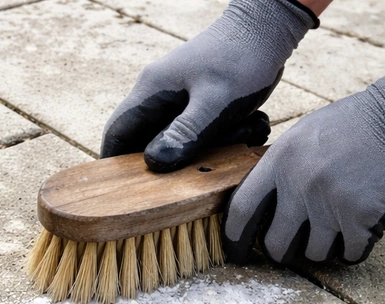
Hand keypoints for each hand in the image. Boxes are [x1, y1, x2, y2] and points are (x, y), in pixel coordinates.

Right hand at [101, 0, 316, 171]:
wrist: (268, 29)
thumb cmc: (240, 59)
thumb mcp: (215, 102)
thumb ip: (186, 133)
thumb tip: (154, 164)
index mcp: (152, 92)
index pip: (118, 133)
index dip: (116, 165)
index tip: (124, 193)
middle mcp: (161, 95)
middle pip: (155, 142)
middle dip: (185, 158)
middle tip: (218, 157)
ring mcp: (183, 98)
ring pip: (187, 140)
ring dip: (217, 146)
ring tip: (245, 131)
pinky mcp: (204, 103)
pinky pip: (209, 132)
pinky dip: (231, 137)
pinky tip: (253, 126)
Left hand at [223, 54, 384, 265]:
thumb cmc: (355, 125)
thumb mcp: (305, 135)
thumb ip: (282, 167)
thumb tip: (267, 203)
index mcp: (281, 161)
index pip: (243, 209)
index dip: (234, 237)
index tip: (236, 252)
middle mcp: (299, 186)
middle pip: (276, 244)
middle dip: (284, 252)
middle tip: (295, 247)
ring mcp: (329, 205)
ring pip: (315, 254)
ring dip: (326, 248)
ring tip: (338, 230)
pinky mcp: (358, 219)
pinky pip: (350, 254)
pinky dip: (355, 248)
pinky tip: (361, 231)